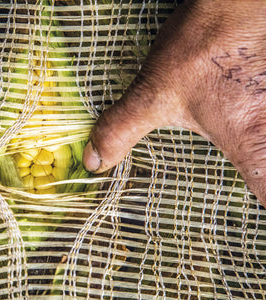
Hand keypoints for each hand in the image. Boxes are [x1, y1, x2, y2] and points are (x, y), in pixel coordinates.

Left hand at [83, 0, 265, 203]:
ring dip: (264, 153)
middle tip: (250, 177)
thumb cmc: (204, 44)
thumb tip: (93, 161)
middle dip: (265, 174)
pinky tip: (251, 112)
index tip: (251, 212)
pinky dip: (264, 130)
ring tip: (245, 135)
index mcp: (249, 141)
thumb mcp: (154, 93)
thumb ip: (122, 130)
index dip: (262, 205)